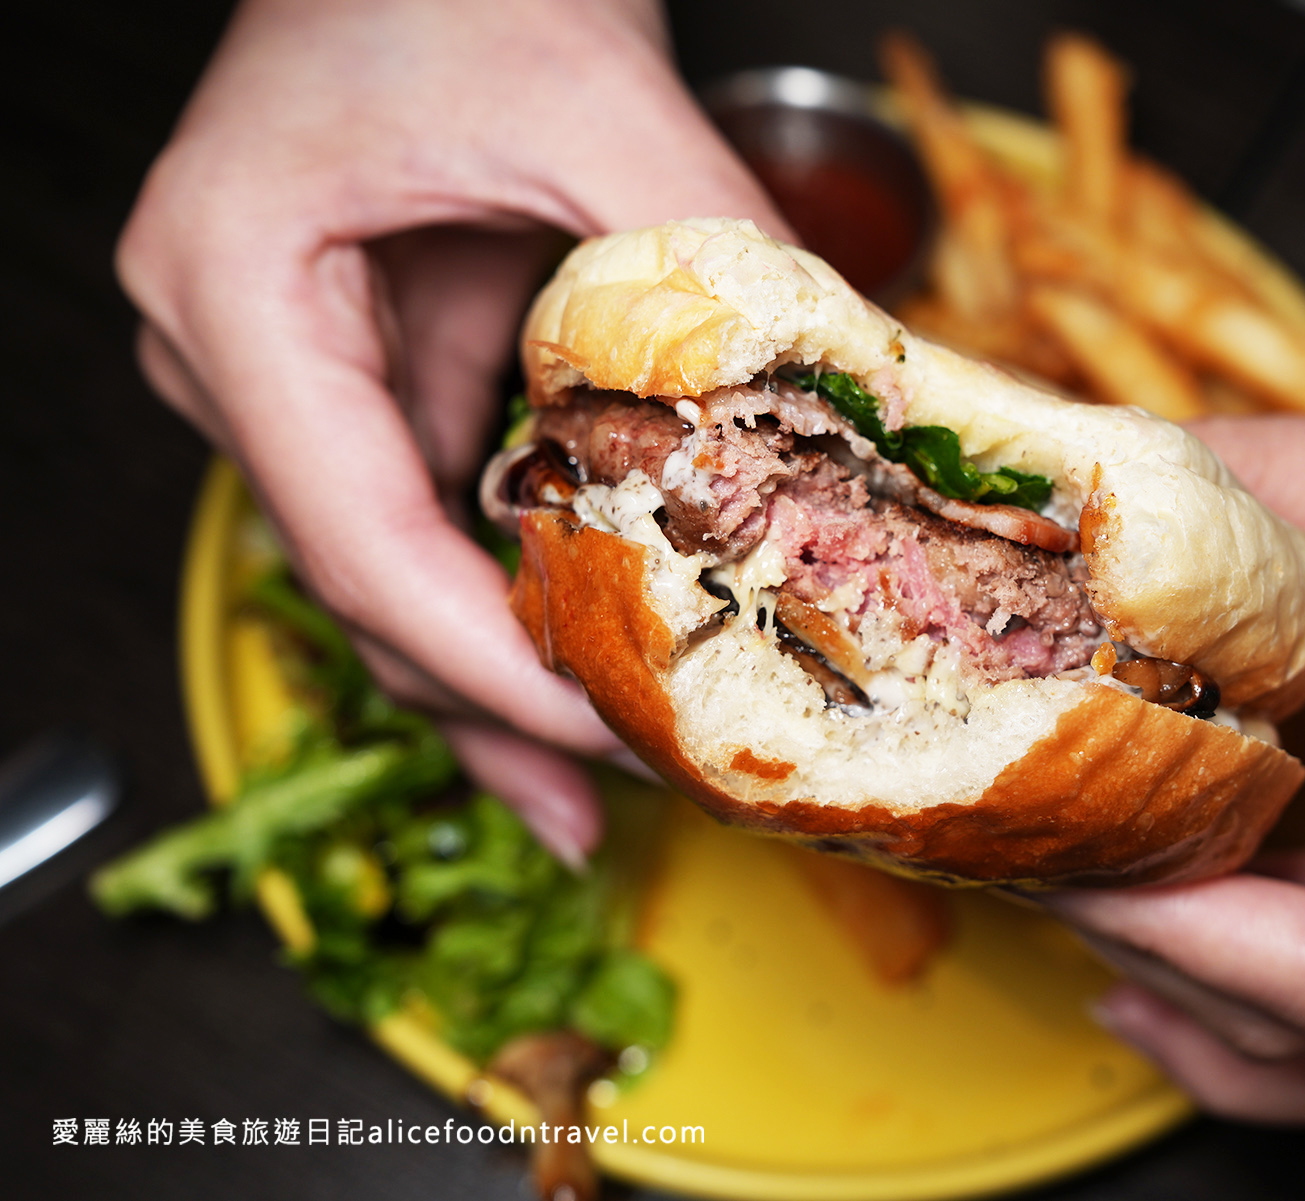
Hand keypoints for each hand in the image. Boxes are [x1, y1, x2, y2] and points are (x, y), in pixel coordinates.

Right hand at [117, 0, 786, 860]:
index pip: (356, 534)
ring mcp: (296, 369)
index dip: (487, 662)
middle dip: (500, 702)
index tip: (606, 740)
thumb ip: (711, 252)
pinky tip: (599, 652)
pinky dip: (520, 579)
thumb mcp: (594, 100)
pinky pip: (435, 507)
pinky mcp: (366, 368)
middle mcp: (235, 350)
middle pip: (369, 583)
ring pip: (402, 566)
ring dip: (512, 664)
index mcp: (237, 289)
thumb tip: (856, 390)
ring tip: (623, 768)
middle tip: (617, 803)